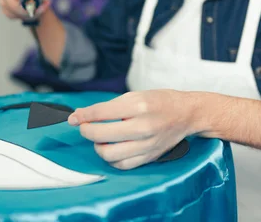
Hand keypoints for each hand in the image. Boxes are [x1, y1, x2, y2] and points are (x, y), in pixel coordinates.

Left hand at [68, 90, 196, 169]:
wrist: (187, 114)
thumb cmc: (161, 102)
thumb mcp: (136, 95)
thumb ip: (110, 106)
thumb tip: (83, 115)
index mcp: (138, 106)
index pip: (101, 112)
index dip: (83, 116)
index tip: (73, 118)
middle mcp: (143, 126)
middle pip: (101, 135)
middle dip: (86, 131)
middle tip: (84, 127)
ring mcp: (146, 144)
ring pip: (109, 154)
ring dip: (97, 147)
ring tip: (99, 139)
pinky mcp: (149, 157)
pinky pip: (122, 165)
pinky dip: (112, 159)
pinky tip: (112, 149)